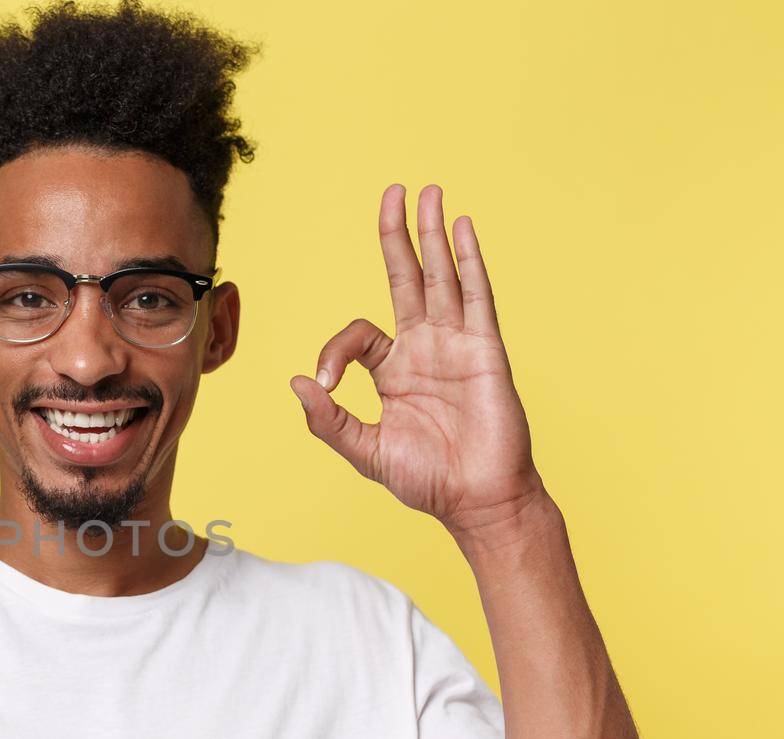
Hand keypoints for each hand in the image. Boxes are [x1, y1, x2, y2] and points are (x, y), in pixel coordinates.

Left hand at [289, 184, 544, 537]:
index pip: (359, 333)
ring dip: (434, 234)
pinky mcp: (485, 350)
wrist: (476, 500)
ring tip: (429, 192)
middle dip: (399, 235)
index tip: (325, 382)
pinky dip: (469, 260)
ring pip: (442, 276)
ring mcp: (456, 344)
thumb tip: (298, 383)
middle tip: (394, 191)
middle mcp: (425, 348)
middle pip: (408, 277)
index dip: (334, 350)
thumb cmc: (426, 480)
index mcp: (393, 370)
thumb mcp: (364, 451)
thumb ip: (329, 420)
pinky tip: (461, 228)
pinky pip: (476, 296)